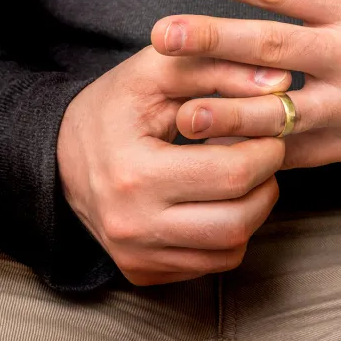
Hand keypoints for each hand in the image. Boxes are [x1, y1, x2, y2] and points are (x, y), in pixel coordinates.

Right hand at [57, 46, 289, 284]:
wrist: (60, 156)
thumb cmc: (113, 108)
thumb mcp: (156, 73)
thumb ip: (219, 69)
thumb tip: (280, 84)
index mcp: (134, 173)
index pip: (233, 174)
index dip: (266, 150)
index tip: (268, 132)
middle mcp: (133, 226)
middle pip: (237, 221)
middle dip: (267, 183)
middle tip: (264, 156)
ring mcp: (136, 256)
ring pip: (231, 249)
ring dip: (254, 211)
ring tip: (243, 177)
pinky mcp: (142, 271)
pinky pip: (211, 264)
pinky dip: (230, 234)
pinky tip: (218, 202)